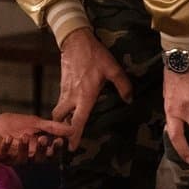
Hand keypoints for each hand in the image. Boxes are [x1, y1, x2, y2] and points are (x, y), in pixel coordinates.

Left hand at [0, 114, 71, 164]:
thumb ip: (51, 127)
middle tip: (42, 139)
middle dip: (41, 150)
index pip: (48, 153)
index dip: (54, 149)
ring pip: (21, 159)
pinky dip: (6, 147)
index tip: (59, 141)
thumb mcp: (33, 122)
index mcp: (35, 149)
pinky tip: (8, 138)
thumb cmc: (11, 125)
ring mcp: (10, 158)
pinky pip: (3, 155)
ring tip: (24, 136)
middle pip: (37, 159)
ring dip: (24, 148)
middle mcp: (25, 156)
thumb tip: (72, 129)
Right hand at [50, 28, 132, 150]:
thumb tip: (129, 100)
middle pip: (61, 118)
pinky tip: (69, 111)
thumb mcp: (113, 68)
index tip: (71, 147)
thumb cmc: (95, 55)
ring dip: (60, 121)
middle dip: (60, 131)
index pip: (78, 120)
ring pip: (59, 111)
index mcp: (85, 96)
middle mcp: (72, 96)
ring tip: (65, 129)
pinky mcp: (62, 85)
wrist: (75, 41)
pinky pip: (61, 102)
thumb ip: (123, 85)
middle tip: (63, 141)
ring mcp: (65, 91)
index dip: (74, 135)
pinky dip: (62, 110)